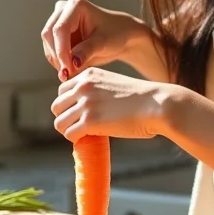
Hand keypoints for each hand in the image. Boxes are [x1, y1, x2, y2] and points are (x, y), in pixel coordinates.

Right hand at [41, 0, 150, 81]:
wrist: (120, 35)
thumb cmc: (115, 34)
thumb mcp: (104, 43)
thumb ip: (86, 51)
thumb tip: (70, 64)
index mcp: (76, 5)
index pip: (60, 29)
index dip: (61, 51)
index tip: (68, 70)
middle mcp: (63, 10)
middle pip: (49, 35)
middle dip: (58, 57)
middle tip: (68, 75)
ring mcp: (58, 20)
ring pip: (48, 44)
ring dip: (57, 61)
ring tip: (72, 73)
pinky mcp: (56, 33)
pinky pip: (51, 50)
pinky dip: (59, 61)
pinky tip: (70, 69)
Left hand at [50, 67, 172, 142]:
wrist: (156, 104)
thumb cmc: (141, 98)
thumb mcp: (113, 84)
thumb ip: (95, 91)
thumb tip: (82, 110)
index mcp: (89, 74)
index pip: (62, 90)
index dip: (69, 104)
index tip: (80, 113)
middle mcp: (83, 86)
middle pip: (56, 106)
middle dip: (66, 117)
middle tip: (80, 126)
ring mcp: (85, 103)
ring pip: (59, 122)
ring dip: (69, 130)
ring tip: (84, 134)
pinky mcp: (89, 121)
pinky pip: (70, 134)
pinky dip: (76, 139)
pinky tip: (89, 139)